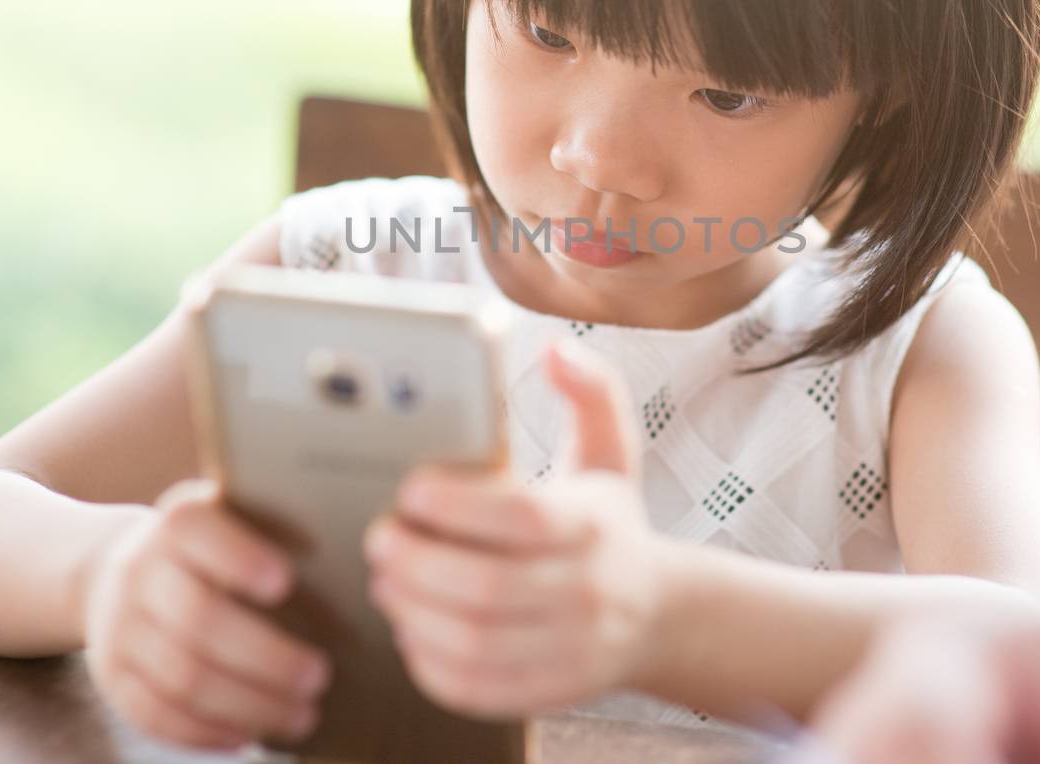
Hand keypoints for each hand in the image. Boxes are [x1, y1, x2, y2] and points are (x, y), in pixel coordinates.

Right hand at [80, 478, 332, 750]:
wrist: (114, 570)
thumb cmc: (211, 547)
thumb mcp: (232, 519)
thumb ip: (277, 527)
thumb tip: (366, 558)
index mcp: (178, 521)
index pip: (197, 531)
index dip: (237, 556)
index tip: (285, 582)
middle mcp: (139, 570)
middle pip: (199, 619)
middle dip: (265, 655)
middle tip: (321, 677)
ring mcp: (119, 627)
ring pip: (182, 676)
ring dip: (248, 704)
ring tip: (303, 715)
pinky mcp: (111, 676)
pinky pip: (154, 713)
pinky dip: (204, 731)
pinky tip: (249, 736)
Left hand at [363, 338, 663, 717]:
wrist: (660, 613)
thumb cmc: (611, 521)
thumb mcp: (612, 448)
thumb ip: (591, 388)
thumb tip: (557, 349)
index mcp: (594, 523)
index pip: (521, 519)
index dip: (455, 506)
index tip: (408, 490)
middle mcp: (589, 590)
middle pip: (486, 589)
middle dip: (415, 565)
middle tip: (378, 540)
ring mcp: (573, 648)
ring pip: (474, 644)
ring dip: (414, 613)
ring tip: (387, 582)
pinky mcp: (551, 690)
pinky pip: (476, 689)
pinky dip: (430, 663)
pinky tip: (411, 628)